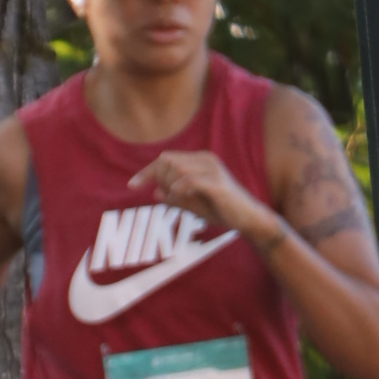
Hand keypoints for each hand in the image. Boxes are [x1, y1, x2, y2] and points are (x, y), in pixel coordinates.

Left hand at [129, 148, 277, 245]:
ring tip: (176, 199)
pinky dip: (180, 188)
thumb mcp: (194, 205)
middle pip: (168, 161)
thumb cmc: (222, 211)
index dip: (146, 172)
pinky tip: (177, 195)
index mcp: (199, 161)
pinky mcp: (218, 184)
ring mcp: (213, 170)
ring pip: (178, 169)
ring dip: (168, 185)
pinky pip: (192, 181)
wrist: (248, 219)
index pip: (166, 159)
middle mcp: (206, 160)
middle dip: (157, 178)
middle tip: (165, 197)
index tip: (130, 185)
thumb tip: (156, 193)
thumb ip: (176, 198)